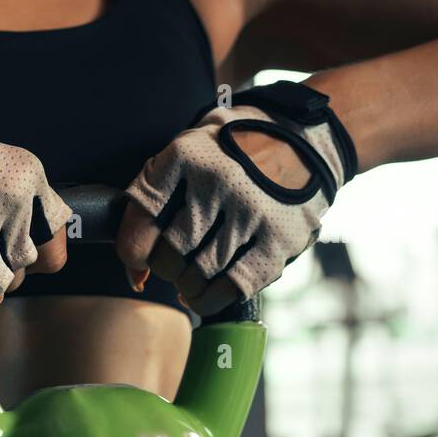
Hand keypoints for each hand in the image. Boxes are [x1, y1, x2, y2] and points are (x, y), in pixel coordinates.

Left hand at [116, 81, 356, 315]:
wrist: (304, 136)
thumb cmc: (230, 154)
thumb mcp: (188, 151)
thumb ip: (154, 201)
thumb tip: (135, 276)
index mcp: (186, 155)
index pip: (140, 222)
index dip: (132, 252)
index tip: (139, 257)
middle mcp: (219, 181)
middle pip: (169, 255)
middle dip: (164, 268)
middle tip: (174, 261)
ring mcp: (252, 211)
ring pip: (197, 275)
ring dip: (187, 284)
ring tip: (191, 275)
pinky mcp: (280, 238)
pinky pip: (232, 288)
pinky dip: (210, 300)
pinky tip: (206, 293)